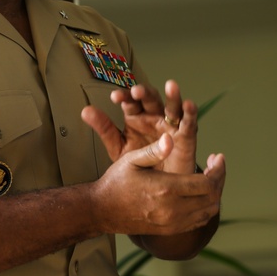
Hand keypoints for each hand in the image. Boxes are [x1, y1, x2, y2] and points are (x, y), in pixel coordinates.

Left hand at [82, 79, 197, 173]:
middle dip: (145, 93)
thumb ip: (104, 128)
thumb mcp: (118, 146)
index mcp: (137, 117)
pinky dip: (190, 113)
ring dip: (172, 96)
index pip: (130, 101)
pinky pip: (189, 123)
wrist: (155, 189)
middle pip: (151, 99)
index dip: (124, 96)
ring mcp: (171, 126)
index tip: (116, 97)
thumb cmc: (139, 164)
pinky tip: (188, 105)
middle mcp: (154, 118)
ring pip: (173, 107)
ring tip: (170, 86)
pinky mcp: (186, 137)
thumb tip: (85, 110)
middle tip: (137, 92)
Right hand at [91, 134, 225, 237]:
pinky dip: (207, 207)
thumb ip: (154, 150)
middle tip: (217, 165)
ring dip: (215, 193)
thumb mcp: (131, 160)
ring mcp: (173, 223)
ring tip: (211, 177)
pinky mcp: (170, 230)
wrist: (101, 211)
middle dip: (220, 179)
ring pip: (209, 211)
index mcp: (166, 189)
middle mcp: (173, 210)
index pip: (206, 183)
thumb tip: (170, 139)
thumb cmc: (116, 181)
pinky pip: (199, 221)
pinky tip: (201, 193)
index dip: (218, 169)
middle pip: (213, 197)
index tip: (218, 157)